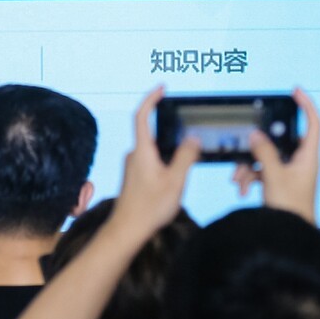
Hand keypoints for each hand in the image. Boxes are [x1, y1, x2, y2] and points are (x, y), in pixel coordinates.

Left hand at [113, 88, 200, 237]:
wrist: (127, 231)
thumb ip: (185, 157)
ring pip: (153, 150)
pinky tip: (175, 178)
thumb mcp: (175, 181)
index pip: (142, 115)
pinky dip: (164, 162)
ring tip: (184, 165)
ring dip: (168, 151)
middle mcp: (134, 155)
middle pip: (151, 132)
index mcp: (142, 150)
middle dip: (169, 131)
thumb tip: (192, 138)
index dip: (151, 98)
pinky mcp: (134, 178)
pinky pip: (151, 161)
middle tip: (188, 134)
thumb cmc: (149, 208)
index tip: (162, 87)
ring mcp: (132, 167)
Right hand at [229, 89, 319, 221]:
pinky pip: (263, 171)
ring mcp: (291, 173)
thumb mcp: (273, 177)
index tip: (295, 91)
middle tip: (247, 145)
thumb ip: (264, 152)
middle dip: (259, 146)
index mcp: (309, 157)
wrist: (288, 238)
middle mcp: (302, 163)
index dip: (306, 105)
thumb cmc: (291, 211)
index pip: (313, 123)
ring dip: (250, 165)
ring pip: (267, 157)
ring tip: (239, 179)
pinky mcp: (280, 183)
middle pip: (280, 141)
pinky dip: (251, 176)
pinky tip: (242, 188)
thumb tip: (256, 135)